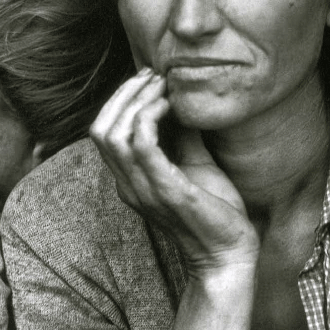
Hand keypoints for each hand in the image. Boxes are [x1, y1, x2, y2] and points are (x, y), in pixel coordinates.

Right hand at [90, 68, 258, 272]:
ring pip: (113, 133)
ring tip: (162, 86)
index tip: (149, 79)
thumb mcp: (195, 164)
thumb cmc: (214, 211)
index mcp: (130, 180)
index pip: (103, 133)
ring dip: (136, 101)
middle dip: (124, 94)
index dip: (120, 100)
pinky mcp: (165, 190)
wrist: (229, 253)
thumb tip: (182, 101)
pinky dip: (150, 117)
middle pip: (100, 129)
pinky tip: (171, 106)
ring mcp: (143, 189)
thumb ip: (182, 136)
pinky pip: (141, 145)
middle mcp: (128, 185)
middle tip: (153, 76)